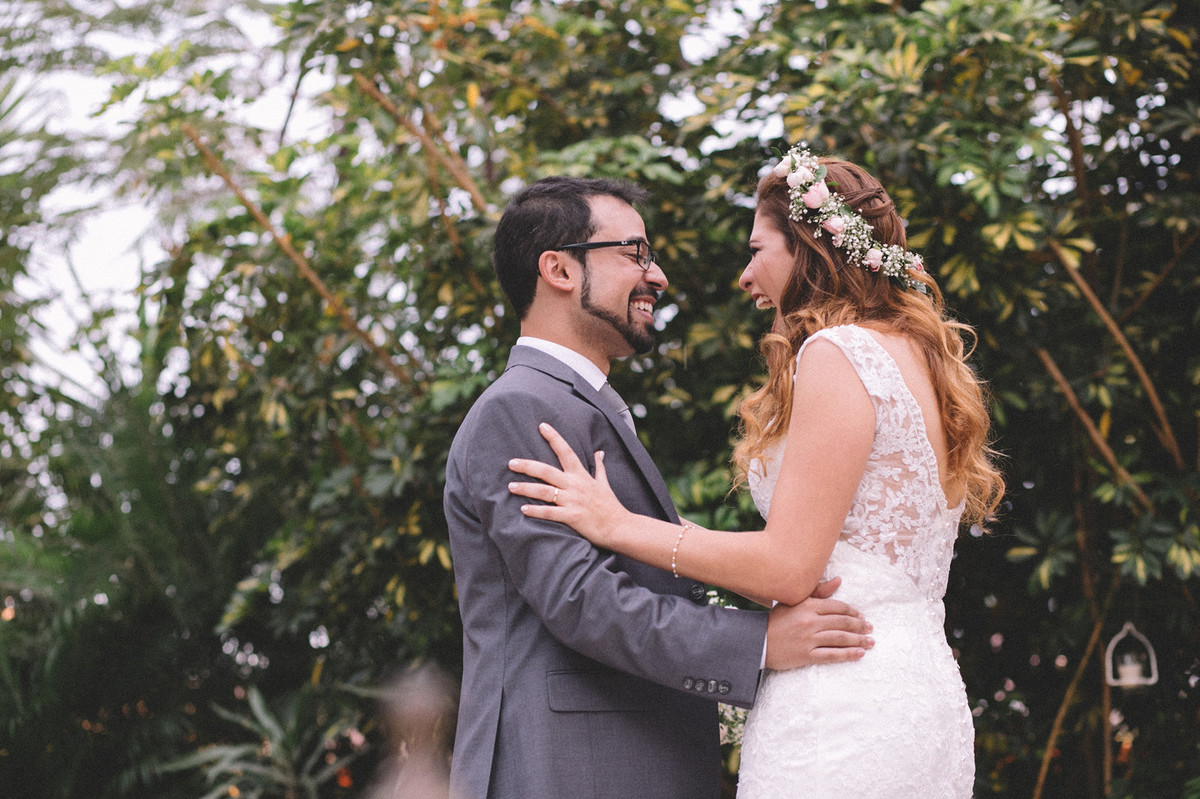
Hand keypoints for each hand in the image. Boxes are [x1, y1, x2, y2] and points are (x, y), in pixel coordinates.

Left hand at [508, 422, 629, 546]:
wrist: (620, 527)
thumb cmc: (610, 506)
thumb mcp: (604, 483)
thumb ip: (599, 467)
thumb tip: (599, 452)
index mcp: (581, 475)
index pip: (566, 451)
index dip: (554, 438)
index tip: (542, 426)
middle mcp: (575, 485)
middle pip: (547, 471)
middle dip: (527, 466)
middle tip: (511, 463)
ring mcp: (573, 501)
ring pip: (544, 491)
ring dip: (526, 488)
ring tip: (510, 487)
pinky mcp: (572, 517)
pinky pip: (550, 512)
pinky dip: (536, 511)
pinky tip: (524, 509)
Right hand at [764, 577, 873, 668]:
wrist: (757, 640)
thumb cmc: (777, 620)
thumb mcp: (795, 601)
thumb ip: (818, 591)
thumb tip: (839, 580)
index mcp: (807, 605)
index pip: (837, 607)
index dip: (853, 612)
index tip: (862, 617)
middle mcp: (810, 621)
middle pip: (842, 623)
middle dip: (860, 626)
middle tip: (870, 629)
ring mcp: (808, 639)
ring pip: (840, 638)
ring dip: (858, 640)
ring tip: (870, 642)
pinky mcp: (805, 655)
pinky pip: (831, 655)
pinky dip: (847, 655)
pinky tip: (859, 654)